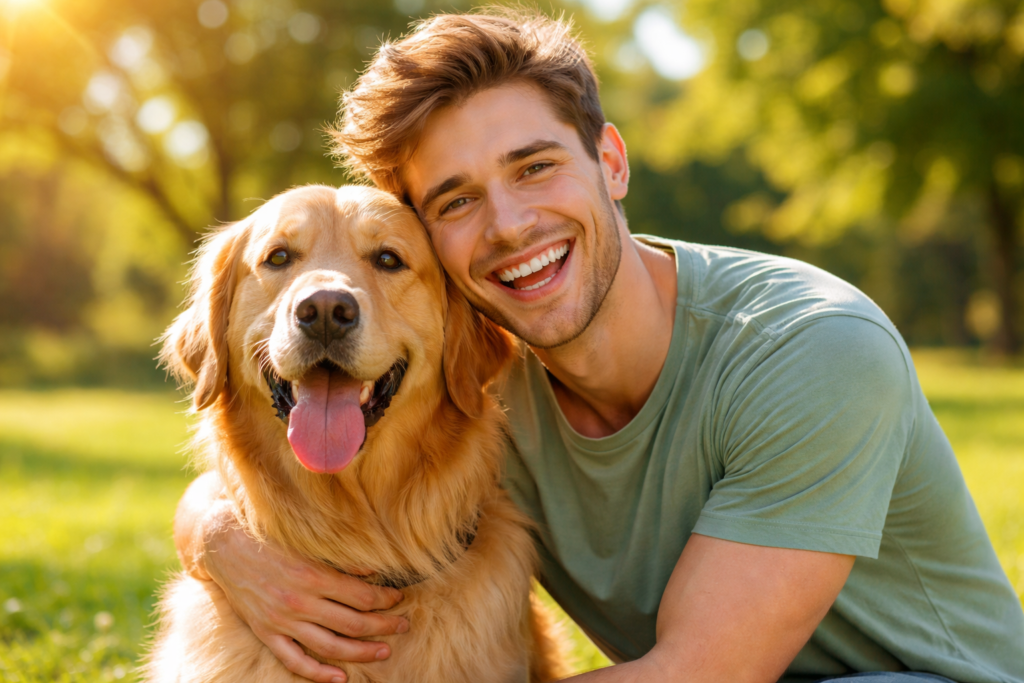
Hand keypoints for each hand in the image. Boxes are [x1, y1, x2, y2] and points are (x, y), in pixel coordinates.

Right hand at [199, 504, 409, 682]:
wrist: (224, 545)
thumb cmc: (270, 537)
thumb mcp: (307, 542)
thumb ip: (340, 560)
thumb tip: (373, 572)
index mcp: (313, 575)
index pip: (362, 596)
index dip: (386, 599)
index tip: (399, 598)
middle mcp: (299, 602)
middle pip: (353, 623)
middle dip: (384, 626)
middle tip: (404, 625)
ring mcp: (282, 621)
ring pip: (330, 647)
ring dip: (361, 652)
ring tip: (384, 652)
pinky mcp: (266, 633)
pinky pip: (295, 661)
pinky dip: (318, 673)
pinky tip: (340, 677)